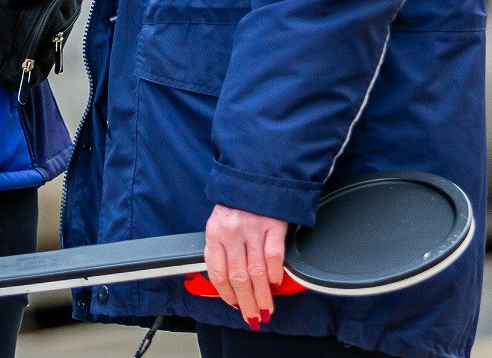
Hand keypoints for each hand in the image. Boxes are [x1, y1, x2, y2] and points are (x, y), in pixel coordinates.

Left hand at [204, 205, 287, 326]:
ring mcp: (253, 229)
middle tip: (252, 317)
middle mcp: (232, 232)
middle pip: (238, 277)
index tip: (234, 305)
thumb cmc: (237, 201)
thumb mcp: (220, 221)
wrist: (256, 174)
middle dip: (246, 302)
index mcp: (215, 232)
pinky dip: (275, 274)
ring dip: (262, 296)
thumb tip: (228, 280)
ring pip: (256, 272)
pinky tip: (276, 284)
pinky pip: (274, 257)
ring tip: (266, 310)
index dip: (226, 294)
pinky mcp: (273, 225)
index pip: (217, 272)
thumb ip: (222, 248)